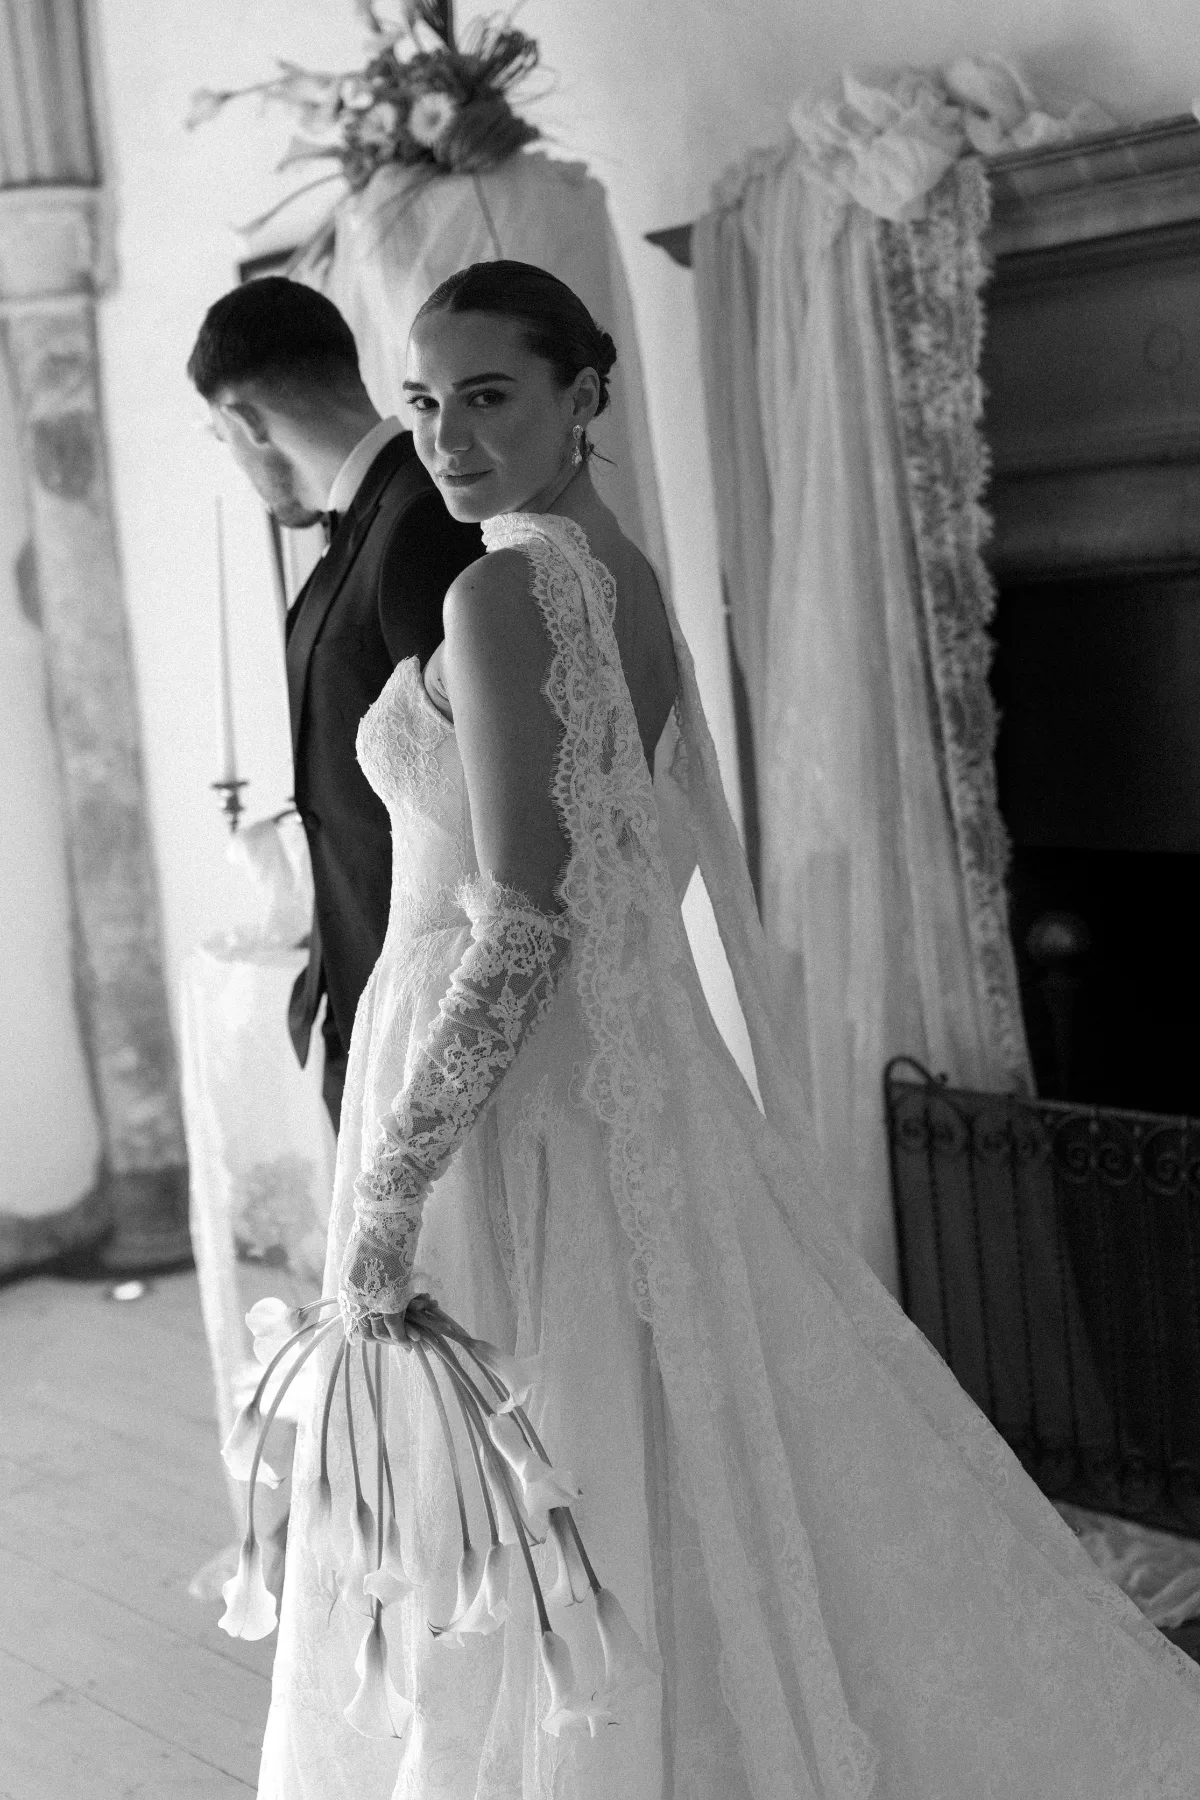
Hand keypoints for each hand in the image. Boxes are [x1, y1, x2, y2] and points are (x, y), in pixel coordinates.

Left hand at [338, 1217, 419, 1341]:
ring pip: (380, 1331)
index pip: (356, 1325)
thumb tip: (381, 1293)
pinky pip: (394, 1324)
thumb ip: (370, 1281)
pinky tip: (413, 1337)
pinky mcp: (386, 1296)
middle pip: (367, 1332)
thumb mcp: (367, 1261)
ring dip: (398, 1337)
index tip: (388, 1336)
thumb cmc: (378, 1234)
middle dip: (386, 1339)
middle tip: (404, 1339)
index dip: (373, 1334)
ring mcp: (369, 1299)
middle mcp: (354, 1299)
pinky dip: (403, 1334)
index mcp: (347, 1290)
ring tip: (413, 1336)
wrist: (384, 1219)